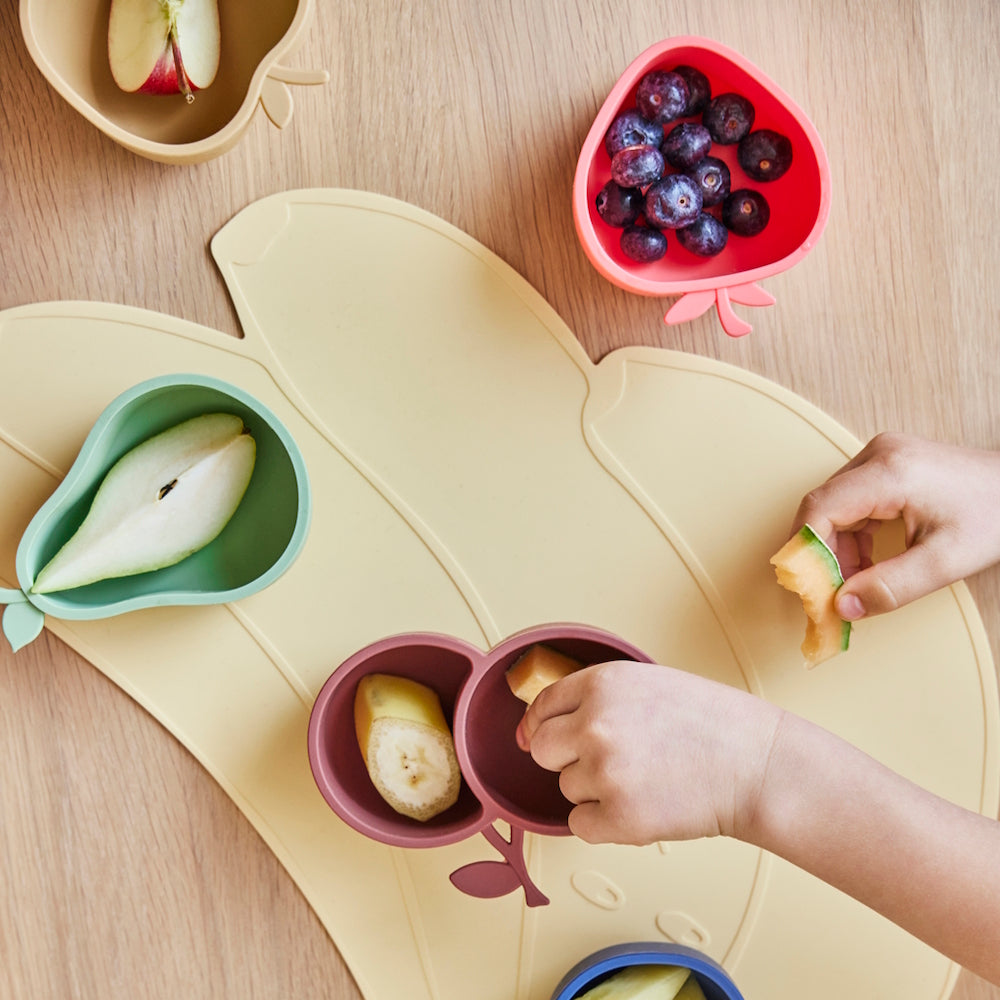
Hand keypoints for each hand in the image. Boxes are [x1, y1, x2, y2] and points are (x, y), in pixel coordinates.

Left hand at [515, 661, 781, 845]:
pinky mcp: (619, 817)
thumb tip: (543, 724)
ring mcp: (605, 771)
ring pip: (567, 788)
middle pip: (541, 750)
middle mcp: (595, 724)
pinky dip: (603, 822)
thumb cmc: (713, 723)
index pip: (542, 706)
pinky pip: (580, 824)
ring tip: (644, 778)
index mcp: (601, 684)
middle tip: (605, 761)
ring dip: (594, 789)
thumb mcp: (647, 683)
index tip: (536, 737)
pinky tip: (640, 805)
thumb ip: (597, 698)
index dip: (538, 725)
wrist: (758, 764)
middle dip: (564, 758)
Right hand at [793, 432, 999, 619]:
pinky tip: (865, 564)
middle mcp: (878, 456)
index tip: (804, 587)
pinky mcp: (886, 466)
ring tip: (854, 584)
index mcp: (890, 472)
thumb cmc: (996, 515)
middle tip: (829, 596)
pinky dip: (851, 538)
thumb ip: (891, 587)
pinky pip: (850, 503)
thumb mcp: (946, 561)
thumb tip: (843, 607)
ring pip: (834, 508)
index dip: (805, 550)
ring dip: (837, 550)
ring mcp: (881, 457)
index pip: (821, 508)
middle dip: (822, 556)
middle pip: (823, 508)